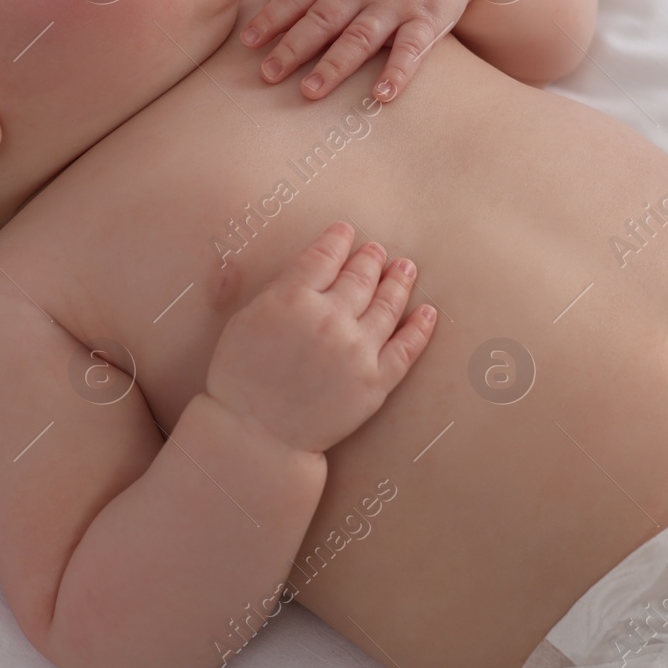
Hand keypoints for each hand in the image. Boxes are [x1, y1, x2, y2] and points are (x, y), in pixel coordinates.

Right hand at [204, 221, 436, 453]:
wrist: (257, 436)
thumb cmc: (239, 379)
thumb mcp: (243, 321)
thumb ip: (276, 290)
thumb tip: (307, 267)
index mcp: (293, 299)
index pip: (324, 256)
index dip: (338, 240)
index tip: (346, 231)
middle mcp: (330, 318)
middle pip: (359, 277)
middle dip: (370, 259)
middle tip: (377, 250)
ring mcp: (357, 350)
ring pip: (388, 305)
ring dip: (399, 282)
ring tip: (406, 267)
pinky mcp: (375, 382)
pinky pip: (406, 349)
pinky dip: (420, 328)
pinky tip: (427, 313)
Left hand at [240, 0, 473, 101]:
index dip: (272, 18)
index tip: (247, 44)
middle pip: (323, 18)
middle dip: (293, 47)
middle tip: (268, 75)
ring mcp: (396, 1)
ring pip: (360, 36)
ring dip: (335, 64)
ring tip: (311, 92)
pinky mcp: (429, 16)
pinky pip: (412, 47)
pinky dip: (398, 71)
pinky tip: (382, 95)